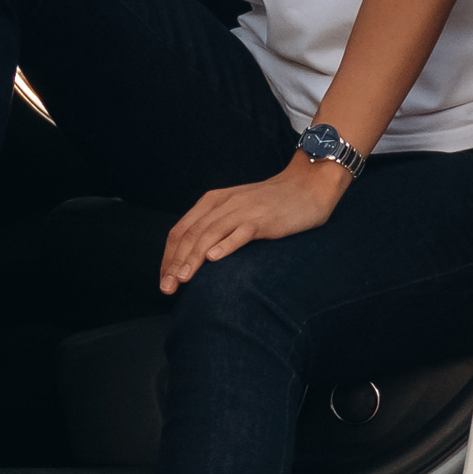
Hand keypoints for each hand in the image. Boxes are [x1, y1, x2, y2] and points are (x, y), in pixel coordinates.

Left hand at [161, 155, 348, 291]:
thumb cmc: (272, 203)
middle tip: (168, 288)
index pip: (181, 230)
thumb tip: (196, 257)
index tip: (164, 280)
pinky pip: (241, 232)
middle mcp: (223, 204)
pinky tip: (215, 259)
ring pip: (209, 234)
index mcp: (212, 202)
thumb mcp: (236, 210)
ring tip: (183, 279)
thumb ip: (216, 226)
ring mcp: (243, 210)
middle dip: (175, 263)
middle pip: (191, 235)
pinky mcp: (263, 219)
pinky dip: (226, 245)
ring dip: (193, 258)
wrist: (307, 186)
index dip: (168, 257)